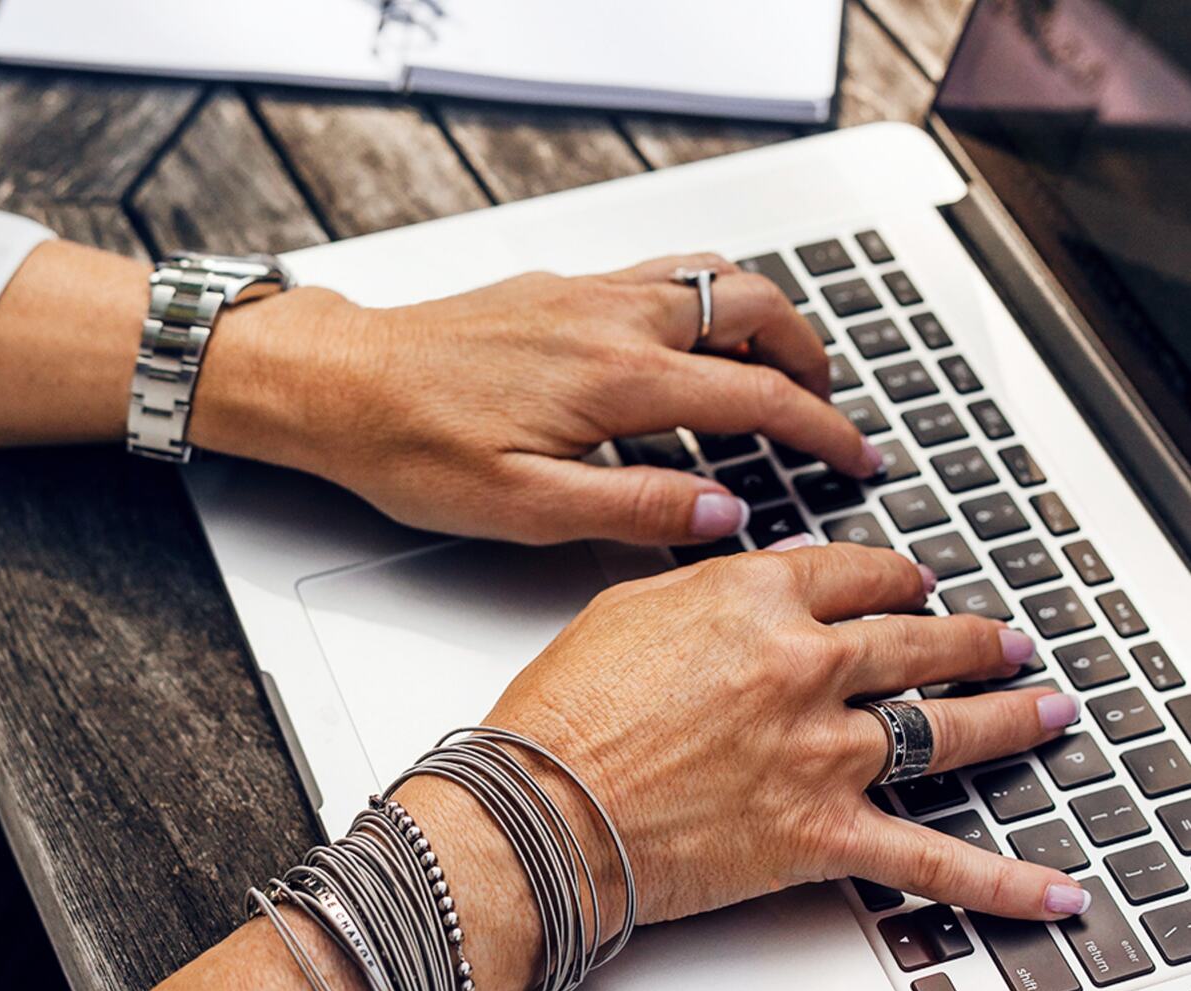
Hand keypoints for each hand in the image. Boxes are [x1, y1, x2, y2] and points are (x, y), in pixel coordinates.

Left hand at [193, 255, 881, 545]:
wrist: (339, 383)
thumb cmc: (413, 445)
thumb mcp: (526, 507)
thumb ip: (635, 508)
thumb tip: (723, 513)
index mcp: (616, 377)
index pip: (757, 395)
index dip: (821, 430)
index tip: (856, 455)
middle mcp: (612, 317)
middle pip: (754, 308)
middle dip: (811, 354)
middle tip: (827, 405)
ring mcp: (587, 291)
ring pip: (713, 276)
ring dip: (764, 316)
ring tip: (779, 365)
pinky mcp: (560, 286)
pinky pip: (663, 271)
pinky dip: (710, 298)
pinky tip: (694, 339)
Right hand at [484, 542, 1089, 923]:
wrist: (539, 808)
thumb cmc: (565, 712)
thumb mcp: (627, 608)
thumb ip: (708, 587)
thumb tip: (760, 578)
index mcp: (755, 599)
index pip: (856, 573)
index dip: (895, 577)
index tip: (913, 583)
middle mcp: (804, 665)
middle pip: (918, 640)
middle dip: (971, 639)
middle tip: (1000, 642)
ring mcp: (822, 750)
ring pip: (946, 728)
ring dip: (1008, 718)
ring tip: (1043, 709)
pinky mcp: (822, 832)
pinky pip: (930, 860)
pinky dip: (999, 881)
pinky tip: (1046, 887)